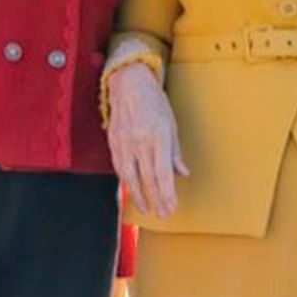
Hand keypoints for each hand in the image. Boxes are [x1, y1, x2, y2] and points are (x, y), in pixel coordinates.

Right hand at [105, 63, 187, 219]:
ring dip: (139, 196)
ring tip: (147, 208)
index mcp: (157, 137)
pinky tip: (131, 190)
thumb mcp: (171, 123)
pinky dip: (126, 182)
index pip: (162, 174)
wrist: (129, 83)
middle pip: (148, 179)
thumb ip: (175, 152)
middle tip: (163, 214)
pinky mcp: (113, 142)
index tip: (172, 207)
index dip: (167, 194)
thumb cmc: (153, 100)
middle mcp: (139, 142)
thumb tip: (182, 173)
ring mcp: (124, 143)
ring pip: (130, 177)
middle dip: (156, 200)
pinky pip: (119, 168)